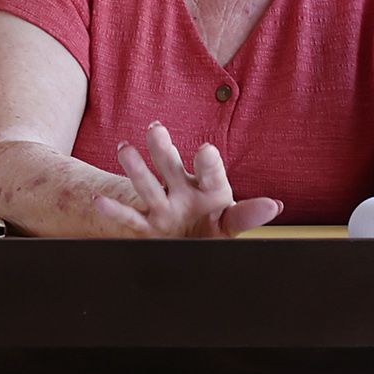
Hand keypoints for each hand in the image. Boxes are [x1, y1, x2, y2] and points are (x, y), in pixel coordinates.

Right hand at [97, 123, 281, 237]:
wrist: (191, 243)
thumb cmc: (214, 228)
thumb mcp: (231, 223)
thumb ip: (246, 215)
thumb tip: (274, 205)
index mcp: (210, 188)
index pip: (211, 173)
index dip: (208, 163)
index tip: (206, 150)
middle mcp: (183, 191)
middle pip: (172, 167)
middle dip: (163, 149)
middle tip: (155, 130)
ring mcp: (162, 205)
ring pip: (147, 185)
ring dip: (136, 168)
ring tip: (124, 149)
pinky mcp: (147, 225)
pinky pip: (129, 217)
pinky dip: (114, 210)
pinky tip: (99, 199)